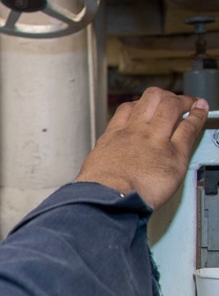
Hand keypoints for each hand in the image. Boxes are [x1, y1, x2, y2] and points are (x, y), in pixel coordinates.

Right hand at [75, 87, 208, 208]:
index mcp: (113, 138)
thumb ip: (105, 159)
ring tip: (190, 103)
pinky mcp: (174, 153)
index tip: (147, 107)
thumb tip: (105, 168)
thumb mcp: (94, 167)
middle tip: (172, 100)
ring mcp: (155, 139)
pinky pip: (189, 127)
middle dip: (164, 96)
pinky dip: (198, 115)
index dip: (140, 104)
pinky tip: (201, 110)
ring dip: (183, 101)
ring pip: (171, 105)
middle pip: (151, 98)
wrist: (108, 199)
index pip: (127, 109)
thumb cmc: (98, 190)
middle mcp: (134, 132)